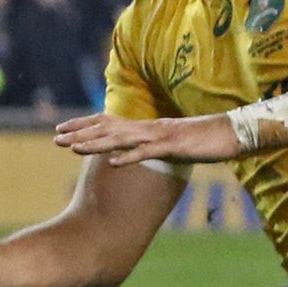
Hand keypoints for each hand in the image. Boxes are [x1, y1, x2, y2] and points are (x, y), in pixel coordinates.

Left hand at [53, 111, 238, 166]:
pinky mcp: (173, 147)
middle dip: (80, 134)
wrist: (232, 132)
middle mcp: (148, 127)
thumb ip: (154, 145)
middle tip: (55, 138)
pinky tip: (112, 163)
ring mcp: (159, 136)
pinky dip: (129, 157)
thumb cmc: (205, 139)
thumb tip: (138, 150)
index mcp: (147, 126)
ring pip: (121, 139)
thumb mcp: (174, 143)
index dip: (84, 125)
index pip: (109, 122)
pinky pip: (148, 153)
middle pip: (108, 129)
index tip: (62, 129)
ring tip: (73, 148)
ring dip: (96, 144)